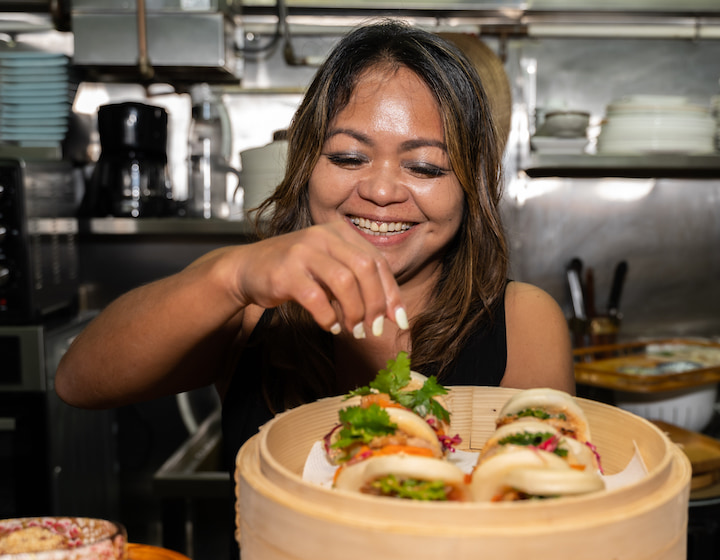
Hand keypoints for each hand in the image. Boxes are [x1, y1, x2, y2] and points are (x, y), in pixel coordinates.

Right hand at [235, 221, 407, 336]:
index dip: (391, 293)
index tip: (397, 320)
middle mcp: (324, 236)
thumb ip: (357, 282)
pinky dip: (328, 317)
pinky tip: (330, 326)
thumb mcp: (329, 268)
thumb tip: (389, 313)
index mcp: (340, 233)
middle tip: (373, 329)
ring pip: (345, 281)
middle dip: (375, 303)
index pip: (378, 261)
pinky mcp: (285, 272)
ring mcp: (303, 251)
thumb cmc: (294, 272)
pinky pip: (316, 298)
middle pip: (365, 268)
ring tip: (353, 330)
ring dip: (354, 312)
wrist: (246, 269)